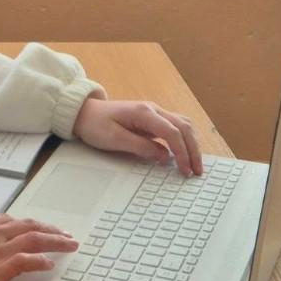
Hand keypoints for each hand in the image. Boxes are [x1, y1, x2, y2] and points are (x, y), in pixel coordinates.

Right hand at [0, 215, 76, 280]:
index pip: (10, 220)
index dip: (28, 224)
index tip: (39, 228)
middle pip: (28, 226)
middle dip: (50, 229)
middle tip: (66, 234)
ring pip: (34, 239)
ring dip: (55, 241)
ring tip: (69, 245)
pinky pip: (27, 262)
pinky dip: (41, 261)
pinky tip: (50, 264)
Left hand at [72, 99, 202, 175]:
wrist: (83, 112)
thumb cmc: (95, 124)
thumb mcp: (115, 139)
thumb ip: (141, 147)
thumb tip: (165, 157)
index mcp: (144, 112)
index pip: (172, 132)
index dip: (182, 152)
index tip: (186, 170)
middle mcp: (152, 109)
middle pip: (183, 127)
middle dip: (193, 149)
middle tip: (197, 171)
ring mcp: (153, 112)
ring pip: (182, 125)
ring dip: (191, 143)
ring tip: (194, 164)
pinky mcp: (151, 119)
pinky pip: (174, 127)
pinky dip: (183, 139)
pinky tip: (184, 152)